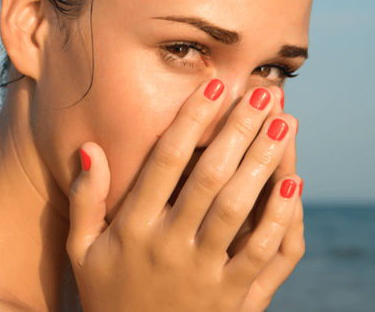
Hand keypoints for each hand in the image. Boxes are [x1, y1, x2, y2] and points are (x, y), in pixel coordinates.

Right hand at [67, 80, 302, 311]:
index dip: (191, 120)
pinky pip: (262, 252)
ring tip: (285, 122)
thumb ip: (84, 200)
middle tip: (262, 92)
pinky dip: (280, 216)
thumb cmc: (106, 294)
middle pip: (209, 177)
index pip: (166, 162)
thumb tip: (90, 148)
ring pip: (239, 208)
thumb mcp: (80, 250)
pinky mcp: (232, 296)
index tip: (214, 85)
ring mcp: (204, 272)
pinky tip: (294, 181)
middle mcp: (170, 245)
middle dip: (238, 129)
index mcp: (133, 229)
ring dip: (265, 161)